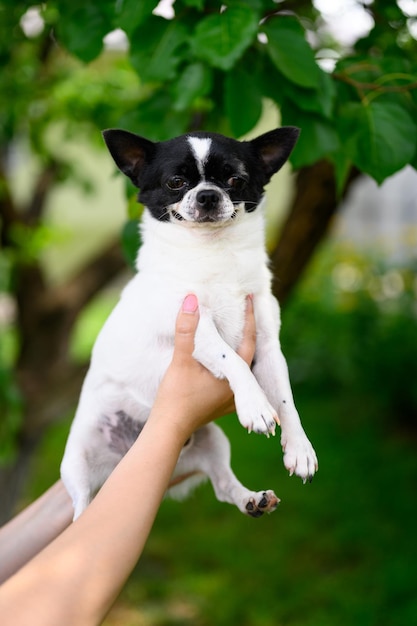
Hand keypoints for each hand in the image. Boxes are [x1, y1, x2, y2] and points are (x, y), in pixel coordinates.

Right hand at [151, 294, 255, 439]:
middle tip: (246, 311)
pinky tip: (227, 357)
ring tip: (239, 329)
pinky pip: (235, 378)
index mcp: (236, 378)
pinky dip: (233, 364)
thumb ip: (186, 330)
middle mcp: (239, 389)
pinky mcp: (222, 404)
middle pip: (251, 354)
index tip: (250, 298)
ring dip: (241, 348)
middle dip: (249, 332)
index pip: (249, 340)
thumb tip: (191, 299)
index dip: (250, 318)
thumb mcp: (181, 360)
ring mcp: (232, 399)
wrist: (168, 428)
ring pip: (244, 368)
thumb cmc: (176, 397)